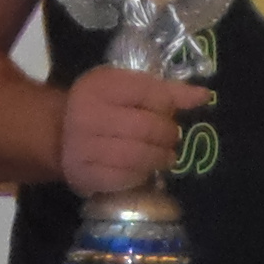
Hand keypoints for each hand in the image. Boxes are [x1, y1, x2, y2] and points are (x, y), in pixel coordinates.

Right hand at [58, 64, 209, 199]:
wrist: (58, 133)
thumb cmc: (102, 107)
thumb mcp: (127, 88)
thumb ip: (166, 91)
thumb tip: (205, 96)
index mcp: (101, 85)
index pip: (151, 94)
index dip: (167, 107)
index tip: (167, 113)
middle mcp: (89, 114)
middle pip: (147, 127)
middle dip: (168, 136)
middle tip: (170, 140)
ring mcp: (84, 146)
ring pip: (138, 155)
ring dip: (160, 159)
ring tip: (164, 157)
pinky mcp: (85, 173)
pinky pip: (124, 178)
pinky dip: (142, 176)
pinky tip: (144, 170)